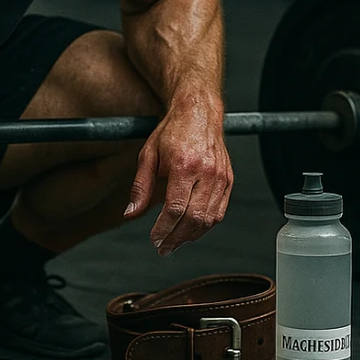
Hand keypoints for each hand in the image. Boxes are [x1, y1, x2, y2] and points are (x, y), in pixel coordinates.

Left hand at [122, 102, 232, 255]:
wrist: (198, 112)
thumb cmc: (173, 131)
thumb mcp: (148, 155)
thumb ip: (140, 187)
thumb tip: (131, 212)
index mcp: (184, 166)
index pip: (175, 209)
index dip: (164, 229)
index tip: (154, 239)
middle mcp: (206, 173)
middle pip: (193, 219)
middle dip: (176, 238)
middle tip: (163, 247)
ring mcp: (221, 177)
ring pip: (209, 219)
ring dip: (191, 236)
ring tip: (175, 242)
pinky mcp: (228, 180)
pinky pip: (219, 211)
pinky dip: (206, 225)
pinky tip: (192, 229)